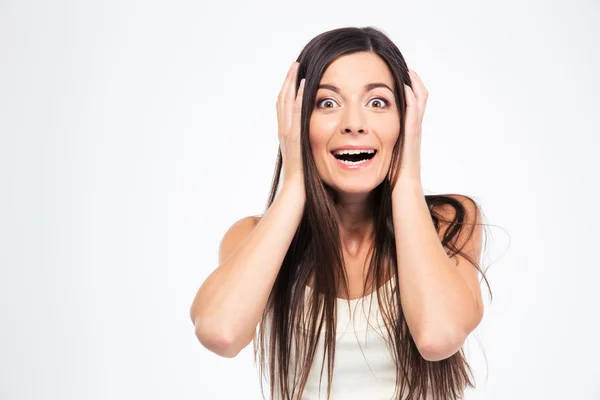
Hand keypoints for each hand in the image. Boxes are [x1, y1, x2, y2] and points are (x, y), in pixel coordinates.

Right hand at [276, 62, 305, 188]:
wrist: (294, 197)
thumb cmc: (302, 185)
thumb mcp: (306, 162)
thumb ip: (308, 151)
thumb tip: (319, 147)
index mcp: (287, 137)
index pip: (285, 109)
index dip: (288, 91)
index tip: (294, 76)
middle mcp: (284, 133)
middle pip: (282, 101)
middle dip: (288, 81)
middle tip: (294, 64)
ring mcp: (287, 136)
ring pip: (286, 104)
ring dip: (291, 84)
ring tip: (296, 66)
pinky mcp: (295, 139)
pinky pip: (296, 115)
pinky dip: (297, 99)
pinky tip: (303, 85)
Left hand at [392, 69, 427, 194]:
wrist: (404, 194)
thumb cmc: (395, 181)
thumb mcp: (387, 158)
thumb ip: (384, 148)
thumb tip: (368, 143)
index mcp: (407, 135)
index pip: (411, 108)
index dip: (407, 93)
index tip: (397, 79)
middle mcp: (413, 131)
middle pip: (419, 101)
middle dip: (412, 84)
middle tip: (404, 68)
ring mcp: (414, 134)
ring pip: (419, 104)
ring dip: (414, 86)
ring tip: (407, 70)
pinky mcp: (411, 139)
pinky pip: (413, 114)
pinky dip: (411, 99)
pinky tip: (405, 87)